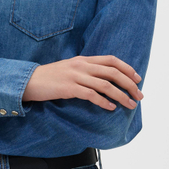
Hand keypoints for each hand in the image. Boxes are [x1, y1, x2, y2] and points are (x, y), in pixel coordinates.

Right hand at [22, 55, 143, 110]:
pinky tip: (110, 108)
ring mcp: (76, 76)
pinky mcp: (69, 88)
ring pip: (105, 84)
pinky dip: (103, 101)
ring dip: (121, 95)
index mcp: (83, 60)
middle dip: (129, 84)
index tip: (137, 79)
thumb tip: (99, 80)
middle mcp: (82, 65)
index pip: (111, 60)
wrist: (29, 81)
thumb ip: (84, 71)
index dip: (127, 68)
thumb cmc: (48, 78)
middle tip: (139, 95)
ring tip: (129, 104)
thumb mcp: (68, 69)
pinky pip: (91, 95)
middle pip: (113, 72)